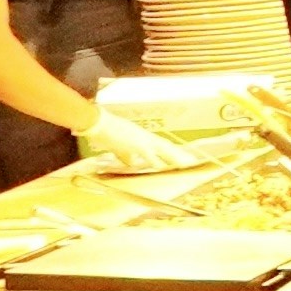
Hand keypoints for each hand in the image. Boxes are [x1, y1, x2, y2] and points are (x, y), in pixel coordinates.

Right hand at [75, 102, 195, 179]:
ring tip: (187, 164)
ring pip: (164, 150)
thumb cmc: (107, 132)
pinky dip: (158, 162)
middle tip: (192, 161)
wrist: (98, 123)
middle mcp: (146, 137)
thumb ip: (126, 155)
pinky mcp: (137, 145)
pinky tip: (164, 168)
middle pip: (167, 147)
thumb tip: (131, 163)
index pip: (162, 145)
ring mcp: (143, 140)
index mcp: (143, 137)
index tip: (182, 157)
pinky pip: (151, 155)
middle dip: (179, 155)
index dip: (172, 151)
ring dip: (175, 158)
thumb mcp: (119, 146)